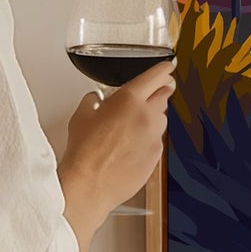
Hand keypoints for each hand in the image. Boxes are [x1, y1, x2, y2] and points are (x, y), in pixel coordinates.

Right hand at [58, 60, 175, 251]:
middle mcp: (147, 115)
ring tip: (132, 126)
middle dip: (159, 92)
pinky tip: (131, 147)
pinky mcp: (156, 156)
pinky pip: (157, 141)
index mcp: (129, 99)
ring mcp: (155, 137)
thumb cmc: (84, 152)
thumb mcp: (81, 116)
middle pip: (164, 95)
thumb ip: (93, 101)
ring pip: (161, 119)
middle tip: (153, 93)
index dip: (164, 69)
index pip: (156, 76)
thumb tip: (96, 99)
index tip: (168, 67)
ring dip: (152, 117)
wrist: (90, 184)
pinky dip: (148, 139)